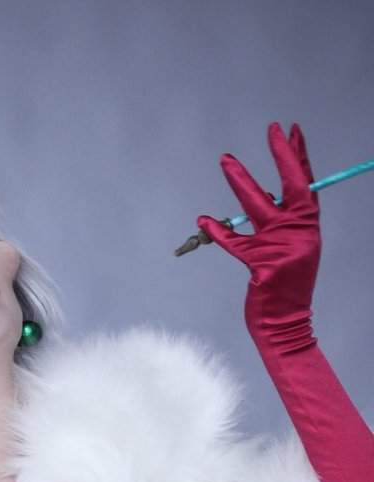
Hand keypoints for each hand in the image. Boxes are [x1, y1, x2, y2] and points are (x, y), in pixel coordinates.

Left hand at [196, 122, 319, 349]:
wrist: (285, 324)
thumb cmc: (283, 288)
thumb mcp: (287, 250)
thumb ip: (278, 225)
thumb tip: (262, 195)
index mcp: (307, 227)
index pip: (306, 183)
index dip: (299, 156)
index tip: (292, 130)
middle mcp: (299, 233)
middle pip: (291, 186)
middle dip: (282, 155)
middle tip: (272, 128)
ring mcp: (282, 248)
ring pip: (257, 207)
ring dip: (240, 181)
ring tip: (226, 160)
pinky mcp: (263, 266)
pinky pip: (235, 244)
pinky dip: (218, 232)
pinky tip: (203, 220)